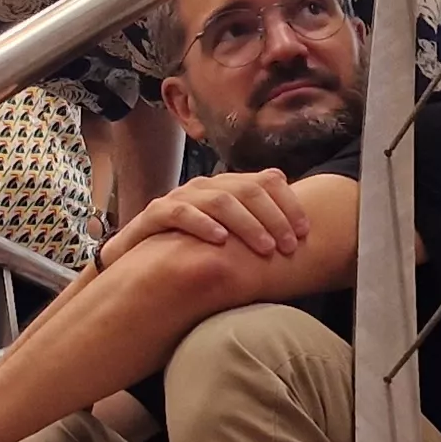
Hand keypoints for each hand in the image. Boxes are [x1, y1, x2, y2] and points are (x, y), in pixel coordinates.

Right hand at [99, 168, 309, 267]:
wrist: (135, 261)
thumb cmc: (188, 252)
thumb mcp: (228, 240)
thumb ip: (256, 233)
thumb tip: (300, 237)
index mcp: (226, 187)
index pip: (267, 180)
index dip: (289, 204)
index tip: (305, 232)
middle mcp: (204, 187)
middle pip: (247, 189)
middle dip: (273, 217)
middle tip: (288, 246)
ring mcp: (179, 198)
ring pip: (219, 200)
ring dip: (247, 224)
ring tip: (264, 247)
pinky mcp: (154, 215)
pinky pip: (180, 214)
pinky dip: (202, 225)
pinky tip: (220, 241)